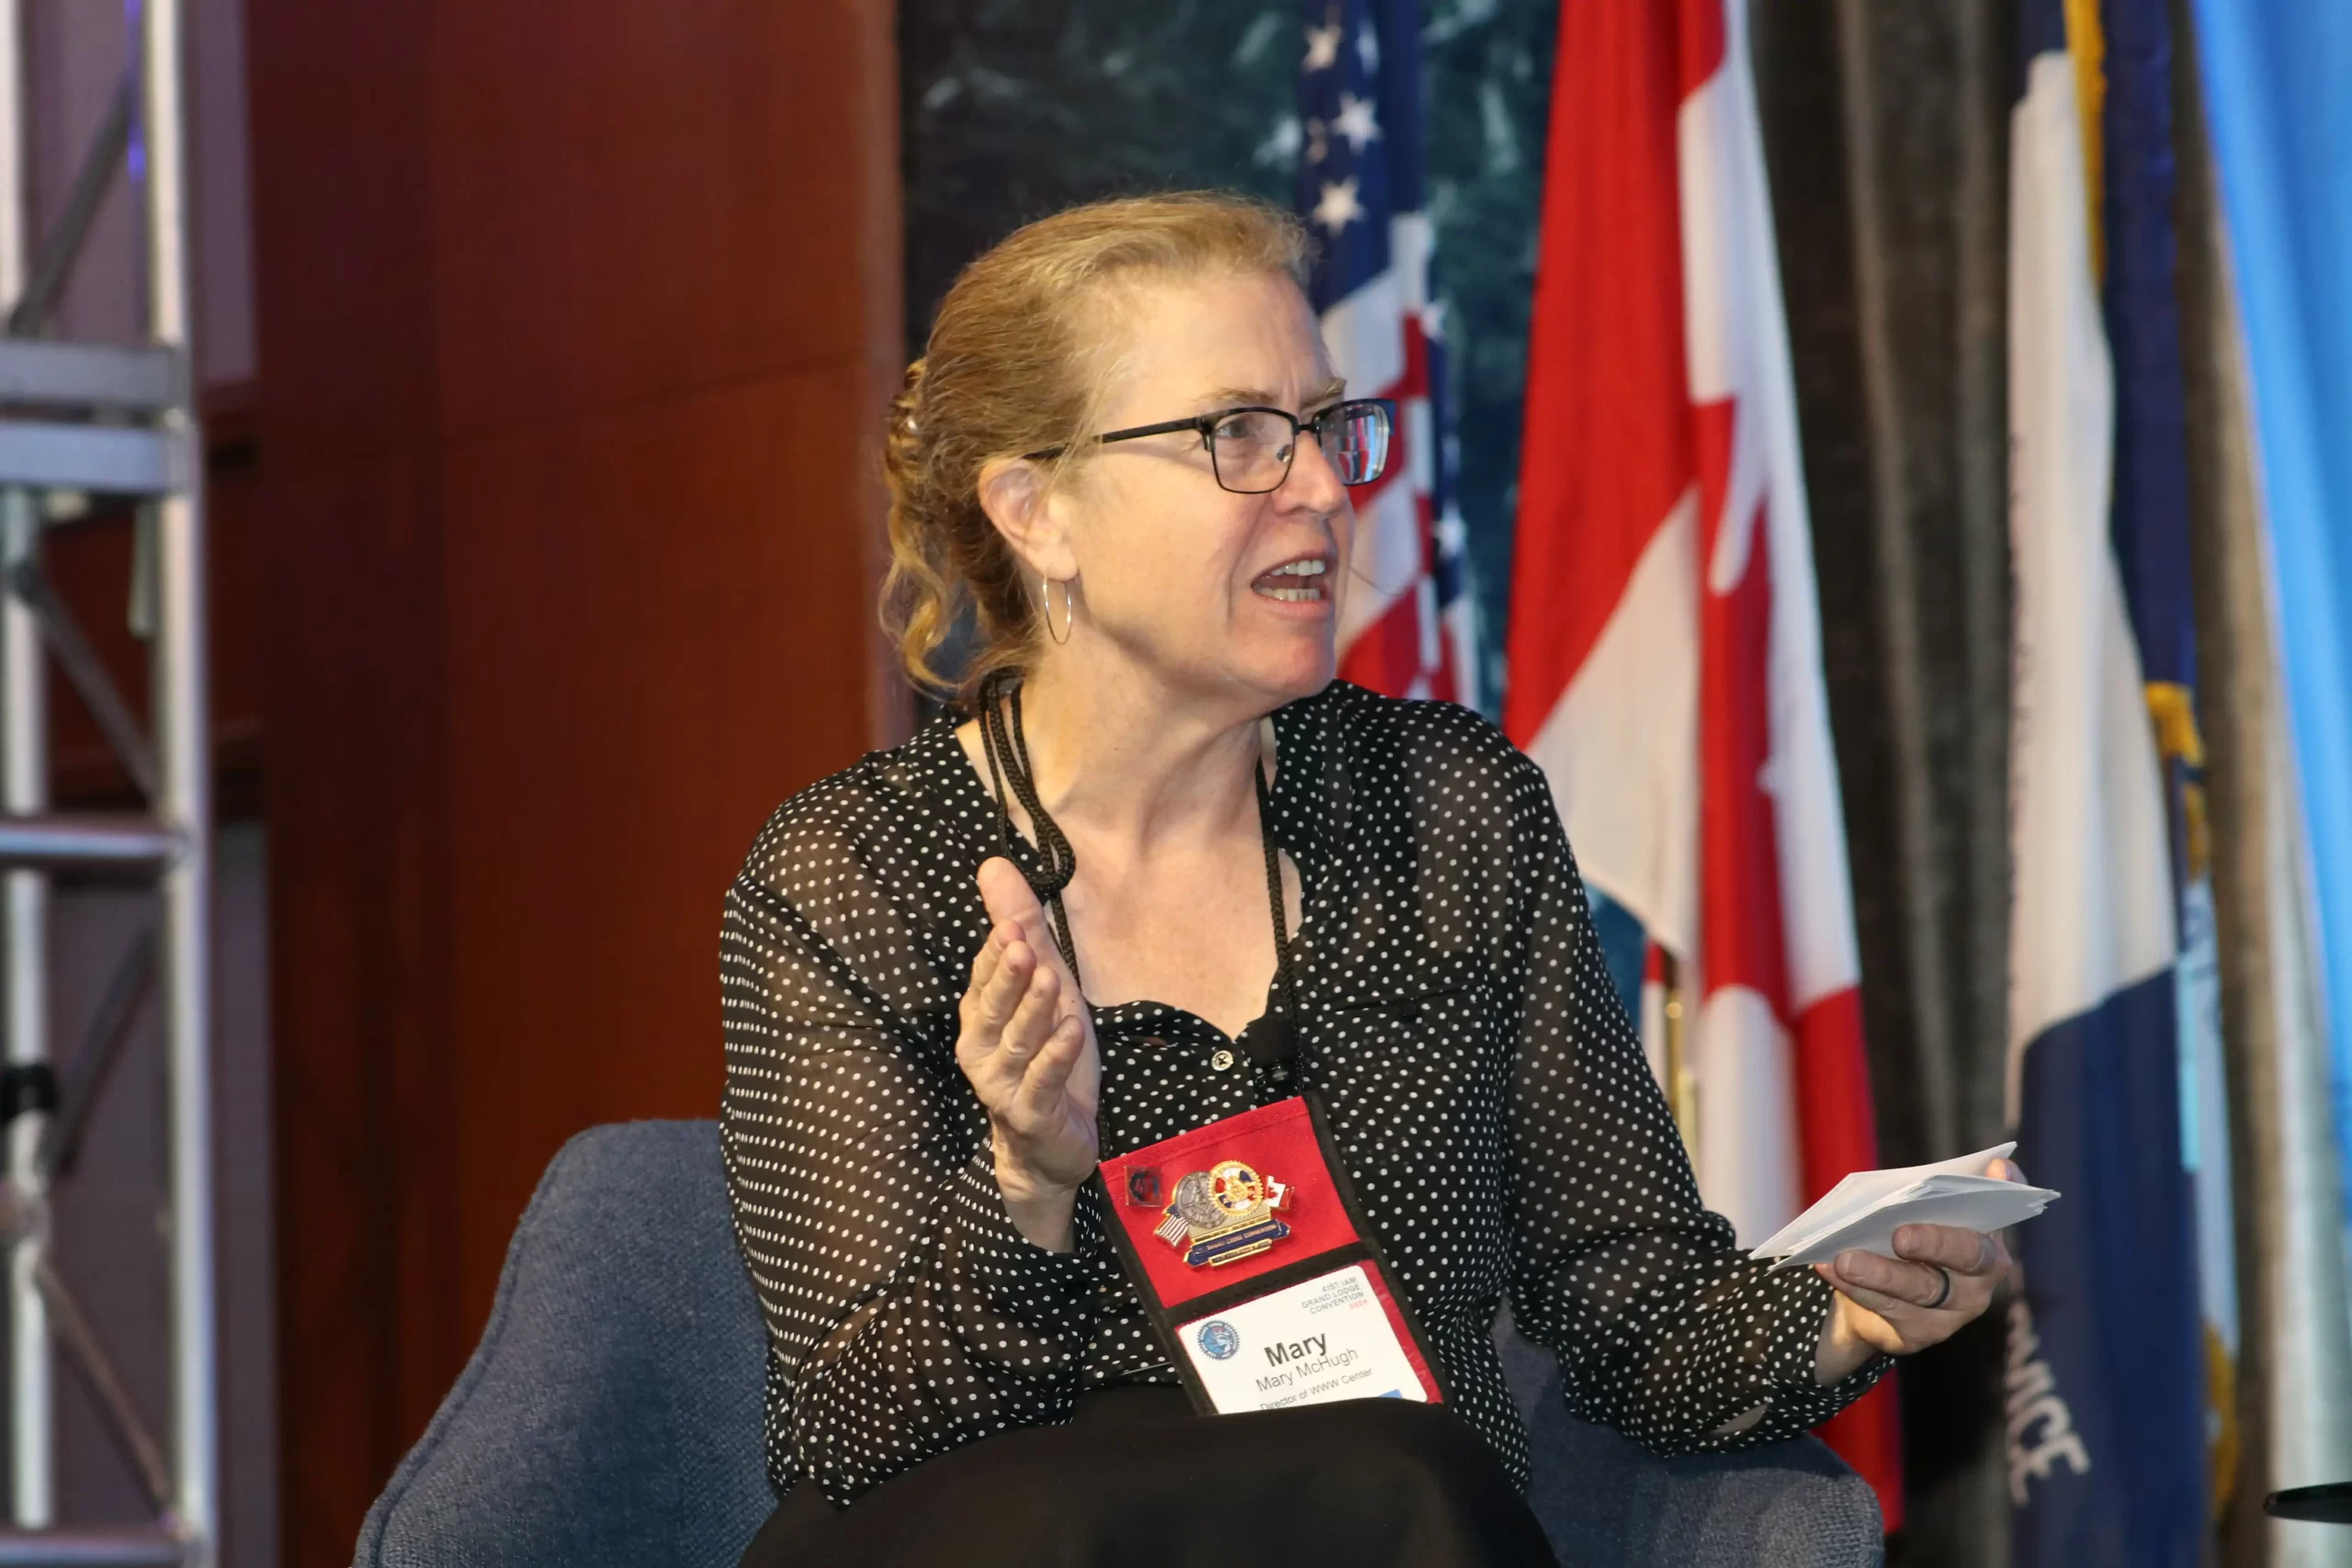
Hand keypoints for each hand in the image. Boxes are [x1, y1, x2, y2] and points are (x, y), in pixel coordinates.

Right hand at [955, 858, 1100, 1246]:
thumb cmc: (1045, 1057)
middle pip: (993, 1009)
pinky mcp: (1031, 1114)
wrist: (1053, 1143)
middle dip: (1007, 979)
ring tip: (1050, 981)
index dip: (996, 955)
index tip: (1010, 926)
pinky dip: (1056, 1055)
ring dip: (1033, 1011)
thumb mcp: (1043, 987)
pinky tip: (1072, 1029)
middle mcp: (981, 1049)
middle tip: (1022, 948)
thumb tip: (992, 864)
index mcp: (981, 1016)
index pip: (984, 978)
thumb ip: (1020, 929)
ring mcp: (1002, 1085)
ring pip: (1018, 1043)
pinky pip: (1042, 1081)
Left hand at [1811, 1157, 2022, 1381]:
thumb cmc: (1894, 1240)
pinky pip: (1889, 1309)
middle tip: (1901, 1236)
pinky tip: (1830, 1268)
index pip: (2003, 1206)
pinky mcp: (1923, 1332)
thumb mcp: (1905, 1215)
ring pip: (1920, 1288)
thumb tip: (1905, 1183)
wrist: (1869, 1296)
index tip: (1996, 1168)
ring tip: (1844, 1259)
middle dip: (1935, 1242)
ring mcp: (1956, 1309)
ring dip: (1879, 1272)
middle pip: (1967, 1255)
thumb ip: (1916, 1194)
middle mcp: (1981, 1275)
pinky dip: (1855, 1287)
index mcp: (1984, 1234)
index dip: (2007, 1187)